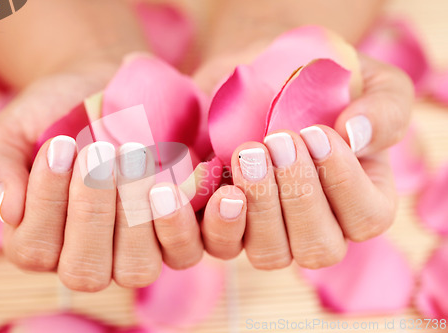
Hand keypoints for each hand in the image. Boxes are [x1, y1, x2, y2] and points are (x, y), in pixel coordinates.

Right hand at [0, 59, 202, 291]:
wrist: (104, 90)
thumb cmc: (54, 115)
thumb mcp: (12, 132)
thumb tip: (7, 211)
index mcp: (41, 239)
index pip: (35, 249)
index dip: (46, 202)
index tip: (61, 145)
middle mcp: (87, 255)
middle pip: (86, 271)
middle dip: (91, 212)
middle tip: (99, 152)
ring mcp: (133, 249)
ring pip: (136, 269)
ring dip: (134, 218)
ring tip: (136, 161)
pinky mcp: (172, 234)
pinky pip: (182, 251)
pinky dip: (179, 224)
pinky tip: (170, 184)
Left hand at [198, 54, 413, 268]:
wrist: (257, 72)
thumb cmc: (320, 81)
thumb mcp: (367, 80)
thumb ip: (383, 108)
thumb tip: (358, 135)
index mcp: (361, 198)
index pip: (366, 218)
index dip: (344, 183)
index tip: (319, 133)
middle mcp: (316, 225)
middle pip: (319, 249)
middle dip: (299, 194)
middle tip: (279, 141)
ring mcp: (269, 230)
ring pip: (270, 255)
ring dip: (260, 207)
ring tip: (248, 155)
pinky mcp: (226, 224)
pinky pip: (222, 246)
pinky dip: (219, 222)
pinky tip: (219, 185)